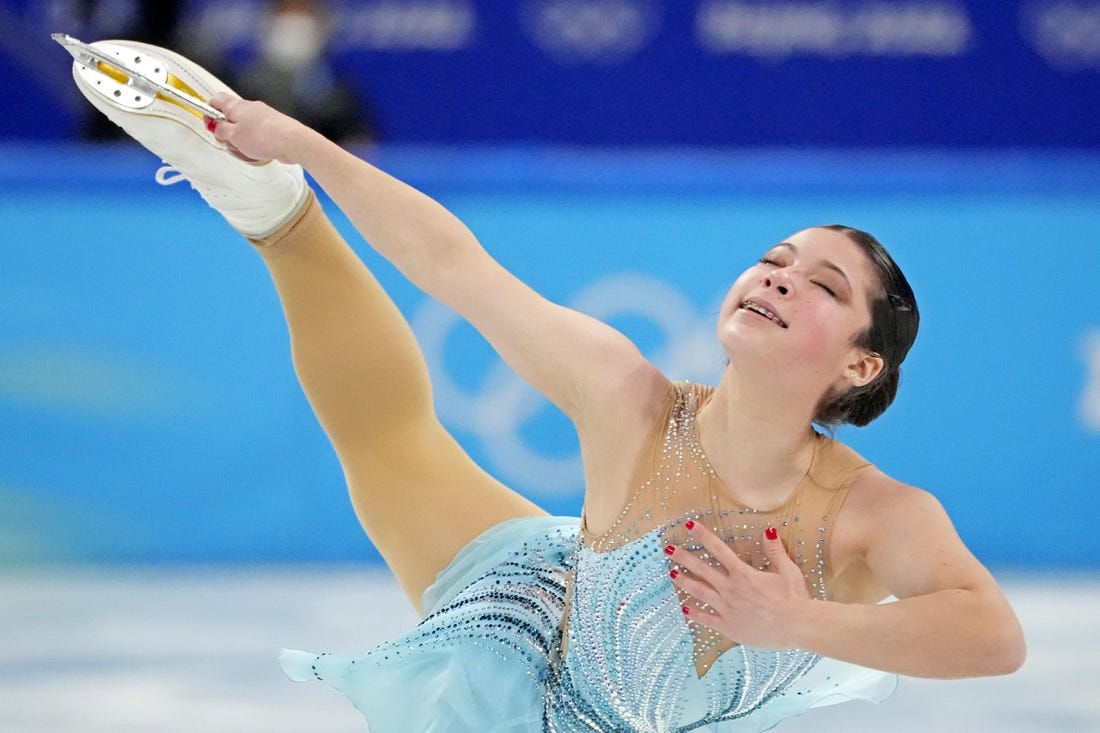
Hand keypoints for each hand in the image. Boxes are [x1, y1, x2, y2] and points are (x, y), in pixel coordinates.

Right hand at [206, 93, 308, 164]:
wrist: (292, 142)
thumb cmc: (264, 136)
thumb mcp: (234, 136)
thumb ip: (221, 130)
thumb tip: (217, 127)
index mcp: (237, 105)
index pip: (217, 100)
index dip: (209, 112)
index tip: (210, 125)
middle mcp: (250, 108)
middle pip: (230, 117)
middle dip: (226, 131)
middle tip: (228, 142)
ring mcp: (262, 117)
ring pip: (243, 128)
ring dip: (240, 140)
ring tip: (245, 149)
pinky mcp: (272, 128)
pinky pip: (256, 135)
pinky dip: (253, 143)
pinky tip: (257, 151)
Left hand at [668, 522, 811, 649]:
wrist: (798, 627)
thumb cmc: (795, 598)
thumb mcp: (787, 570)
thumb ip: (774, 550)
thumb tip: (768, 530)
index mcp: (743, 574)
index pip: (718, 549)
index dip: (702, 535)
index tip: (689, 525)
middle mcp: (731, 589)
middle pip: (702, 570)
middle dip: (684, 558)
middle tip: (668, 549)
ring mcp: (727, 609)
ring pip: (700, 592)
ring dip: (685, 582)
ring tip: (672, 574)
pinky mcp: (729, 627)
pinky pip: (707, 619)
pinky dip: (695, 614)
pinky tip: (685, 609)